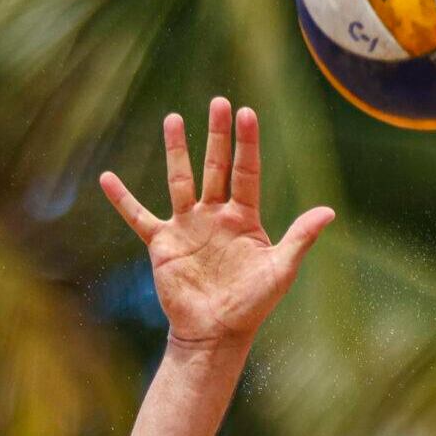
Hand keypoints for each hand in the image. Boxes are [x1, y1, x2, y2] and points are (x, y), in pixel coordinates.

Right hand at [101, 98, 334, 350]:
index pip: (246, 172)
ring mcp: (187, 226)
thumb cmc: (251, 305)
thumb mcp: (280, 270)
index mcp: (244, 218)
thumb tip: (329, 212)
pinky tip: (107, 178)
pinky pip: (139, 217)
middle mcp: (214, 216)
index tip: (247, 113)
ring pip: (180, 180)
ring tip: (172, 118)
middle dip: (217, 135)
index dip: (246, 144)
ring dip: (176, 150)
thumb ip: (300, 238)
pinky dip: (122, 199)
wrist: (215, 333)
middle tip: (219, 102)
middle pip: (215, 166)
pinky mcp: (163, 243)